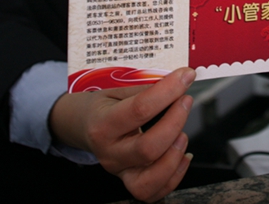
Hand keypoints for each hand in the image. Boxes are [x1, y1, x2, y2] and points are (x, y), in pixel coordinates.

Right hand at [49, 67, 195, 202]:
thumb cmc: (101, 105)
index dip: (168, 91)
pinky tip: (182, 154)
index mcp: (102, 124)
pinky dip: (175, 174)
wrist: (82, 125)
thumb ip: (143, 87)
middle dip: (175, 122)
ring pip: (151, 179)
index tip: (185, 76)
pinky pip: (155, 191)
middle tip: (186, 100)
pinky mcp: (129, 181)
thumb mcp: (114, 89)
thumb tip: (176, 81)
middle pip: (148, 148)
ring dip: (175, 154)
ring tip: (183, 133)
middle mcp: (109, 152)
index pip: (139, 109)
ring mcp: (119, 170)